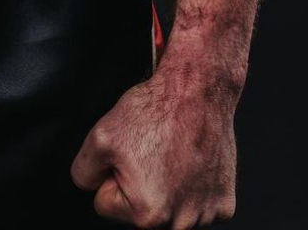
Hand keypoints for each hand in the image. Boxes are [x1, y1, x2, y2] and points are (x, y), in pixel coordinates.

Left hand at [69, 57, 237, 226]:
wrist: (197, 90)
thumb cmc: (156, 111)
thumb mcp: (99, 136)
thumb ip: (83, 171)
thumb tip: (89, 185)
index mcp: (147, 214)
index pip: (105, 204)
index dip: (111, 173)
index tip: (128, 154)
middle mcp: (179, 224)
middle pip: (138, 210)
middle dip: (138, 184)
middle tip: (150, 152)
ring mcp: (205, 215)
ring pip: (168, 207)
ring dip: (167, 186)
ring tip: (171, 154)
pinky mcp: (224, 204)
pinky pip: (196, 201)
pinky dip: (192, 184)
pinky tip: (191, 160)